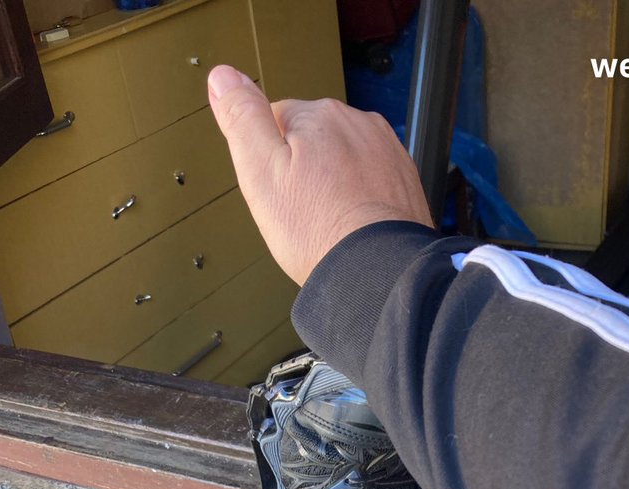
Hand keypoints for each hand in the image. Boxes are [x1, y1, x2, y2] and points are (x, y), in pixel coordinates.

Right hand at [208, 65, 432, 285]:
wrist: (376, 272)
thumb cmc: (318, 230)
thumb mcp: (260, 173)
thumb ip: (242, 119)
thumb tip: (224, 77)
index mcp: (318, 115)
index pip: (276, 120)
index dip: (270, 160)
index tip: (278, 190)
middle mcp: (357, 122)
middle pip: (313, 140)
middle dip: (303, 170)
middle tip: (302, 210)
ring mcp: (386, 149)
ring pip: (343, 159)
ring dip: (333, 183)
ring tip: (329, 219)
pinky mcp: (404, 177)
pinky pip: (370, 179)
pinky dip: (360, 197)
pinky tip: (353, 223)